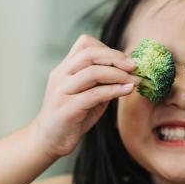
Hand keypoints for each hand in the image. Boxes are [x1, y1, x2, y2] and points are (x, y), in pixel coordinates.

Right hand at [34, 34, 140, 158]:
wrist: (49, 140)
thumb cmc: (72, 116)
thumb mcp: (87, 94)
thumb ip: (102, 82)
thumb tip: (129, 71)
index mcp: (64, 69)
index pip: (85, 44)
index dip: (107, 49)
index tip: (125, 60)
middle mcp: (60, 76)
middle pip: (89, 54)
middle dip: (116, 57)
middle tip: (134, 66)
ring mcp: (61, 91)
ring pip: (92, 72)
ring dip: (118, 75)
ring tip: (134, 81)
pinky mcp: (67, 109)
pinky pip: (94, 94)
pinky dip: (114, 90)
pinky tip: (127, 91)